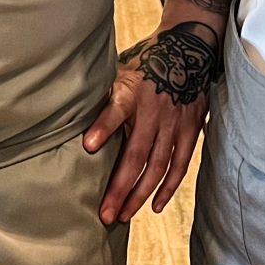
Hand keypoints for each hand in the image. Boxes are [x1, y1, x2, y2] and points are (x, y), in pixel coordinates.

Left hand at [83, 20, 219, 223]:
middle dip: (120, 186)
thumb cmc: (147, 64)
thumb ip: (106, 96)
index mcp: (133, 92)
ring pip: (157, 166)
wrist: (188, 48)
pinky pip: (179, 164)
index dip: (103, 126)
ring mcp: (174, 123)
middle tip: (105, 213)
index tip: (88, 146)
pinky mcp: (190, 130)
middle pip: (136, 154)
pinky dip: (168, 187)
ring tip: (124, 215)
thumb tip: (74, 114)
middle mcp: (154, 110)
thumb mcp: (122, 70)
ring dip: (140, 194)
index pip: (116, 109)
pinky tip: (155, 206)